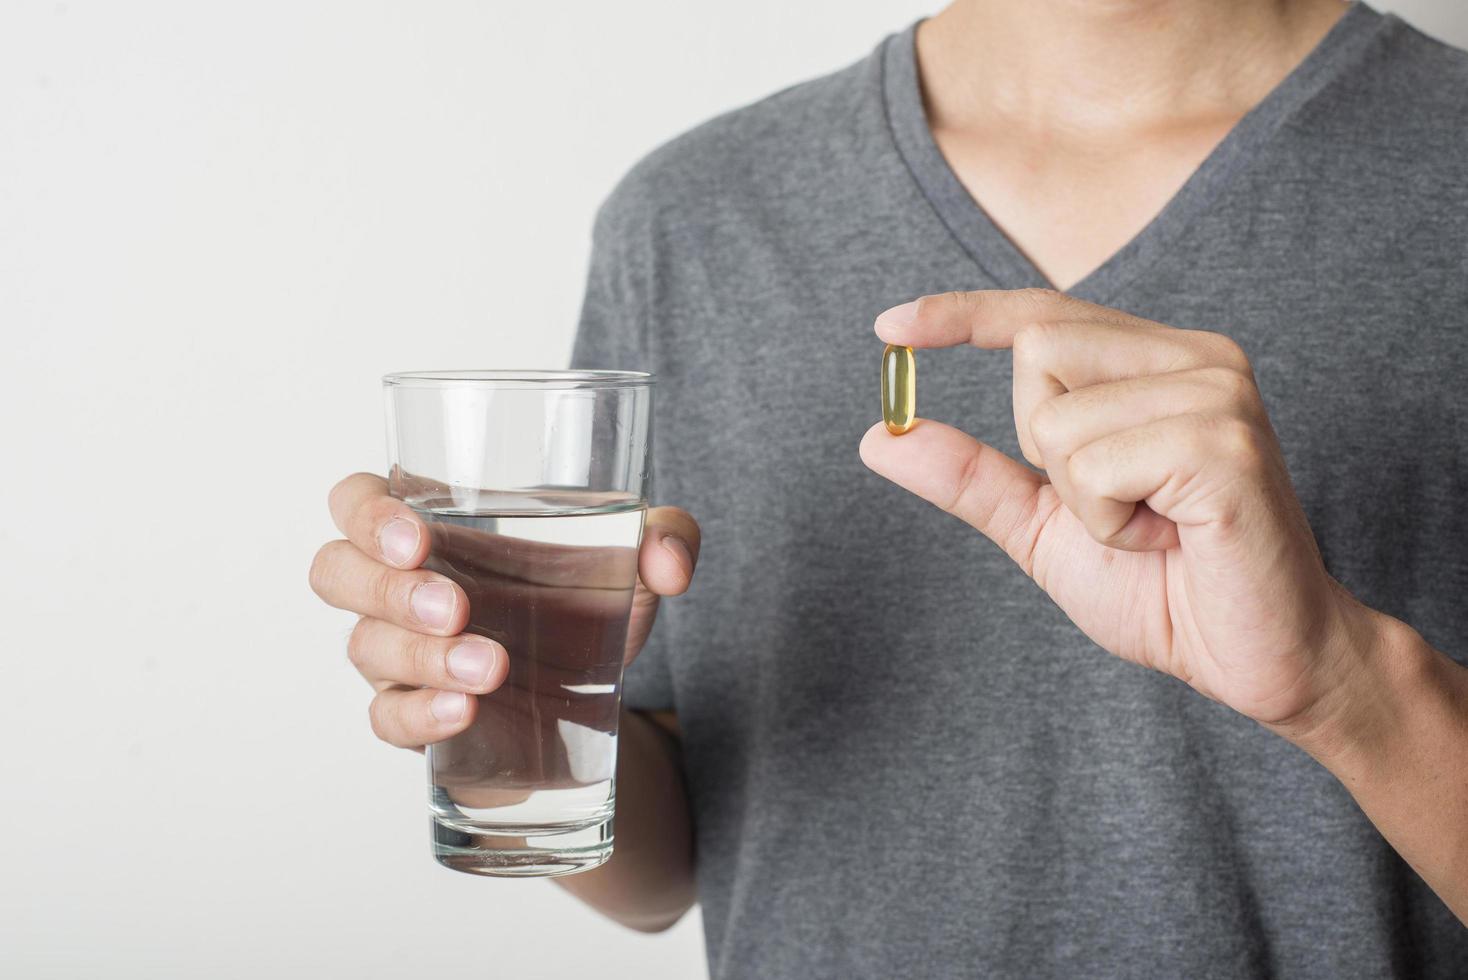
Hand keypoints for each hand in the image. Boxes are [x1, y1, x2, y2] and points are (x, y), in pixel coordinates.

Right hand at [309, 473, 699, 749]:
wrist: (598, 693)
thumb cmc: (589, 600)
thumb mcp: (637, 561)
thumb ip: (667, 537)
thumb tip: (668, 559)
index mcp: (434, 526)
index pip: (357, 500)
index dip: (367, 513)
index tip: (416, 536)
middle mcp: (401, 586)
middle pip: (335, 572)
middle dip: (387, 589)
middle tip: (456, 606)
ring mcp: (400, 654)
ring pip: (365, 647)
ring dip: (421, 657)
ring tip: (491, 667)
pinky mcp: (417, 715)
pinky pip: (386, 718)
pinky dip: (419, 716)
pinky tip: (464, 712)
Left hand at [860, 288, 1374, 727]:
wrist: (1252, 658)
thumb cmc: (1161, 588)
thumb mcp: (1043, 524)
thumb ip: (970, 474)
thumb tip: (878, 435)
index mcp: (1159, 362)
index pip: (1043, 312)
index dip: (962, 315)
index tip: (886, 327)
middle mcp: (1197, 357)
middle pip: (1036, 351)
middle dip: (1045, 448)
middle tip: (1121, 503)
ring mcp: (1219, 393)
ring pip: (1057, 420)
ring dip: (1082, 500)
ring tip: (1154, 527)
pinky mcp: (1224, 445)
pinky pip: (1094, 468)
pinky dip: (1109, 522)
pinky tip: (1171, 539)